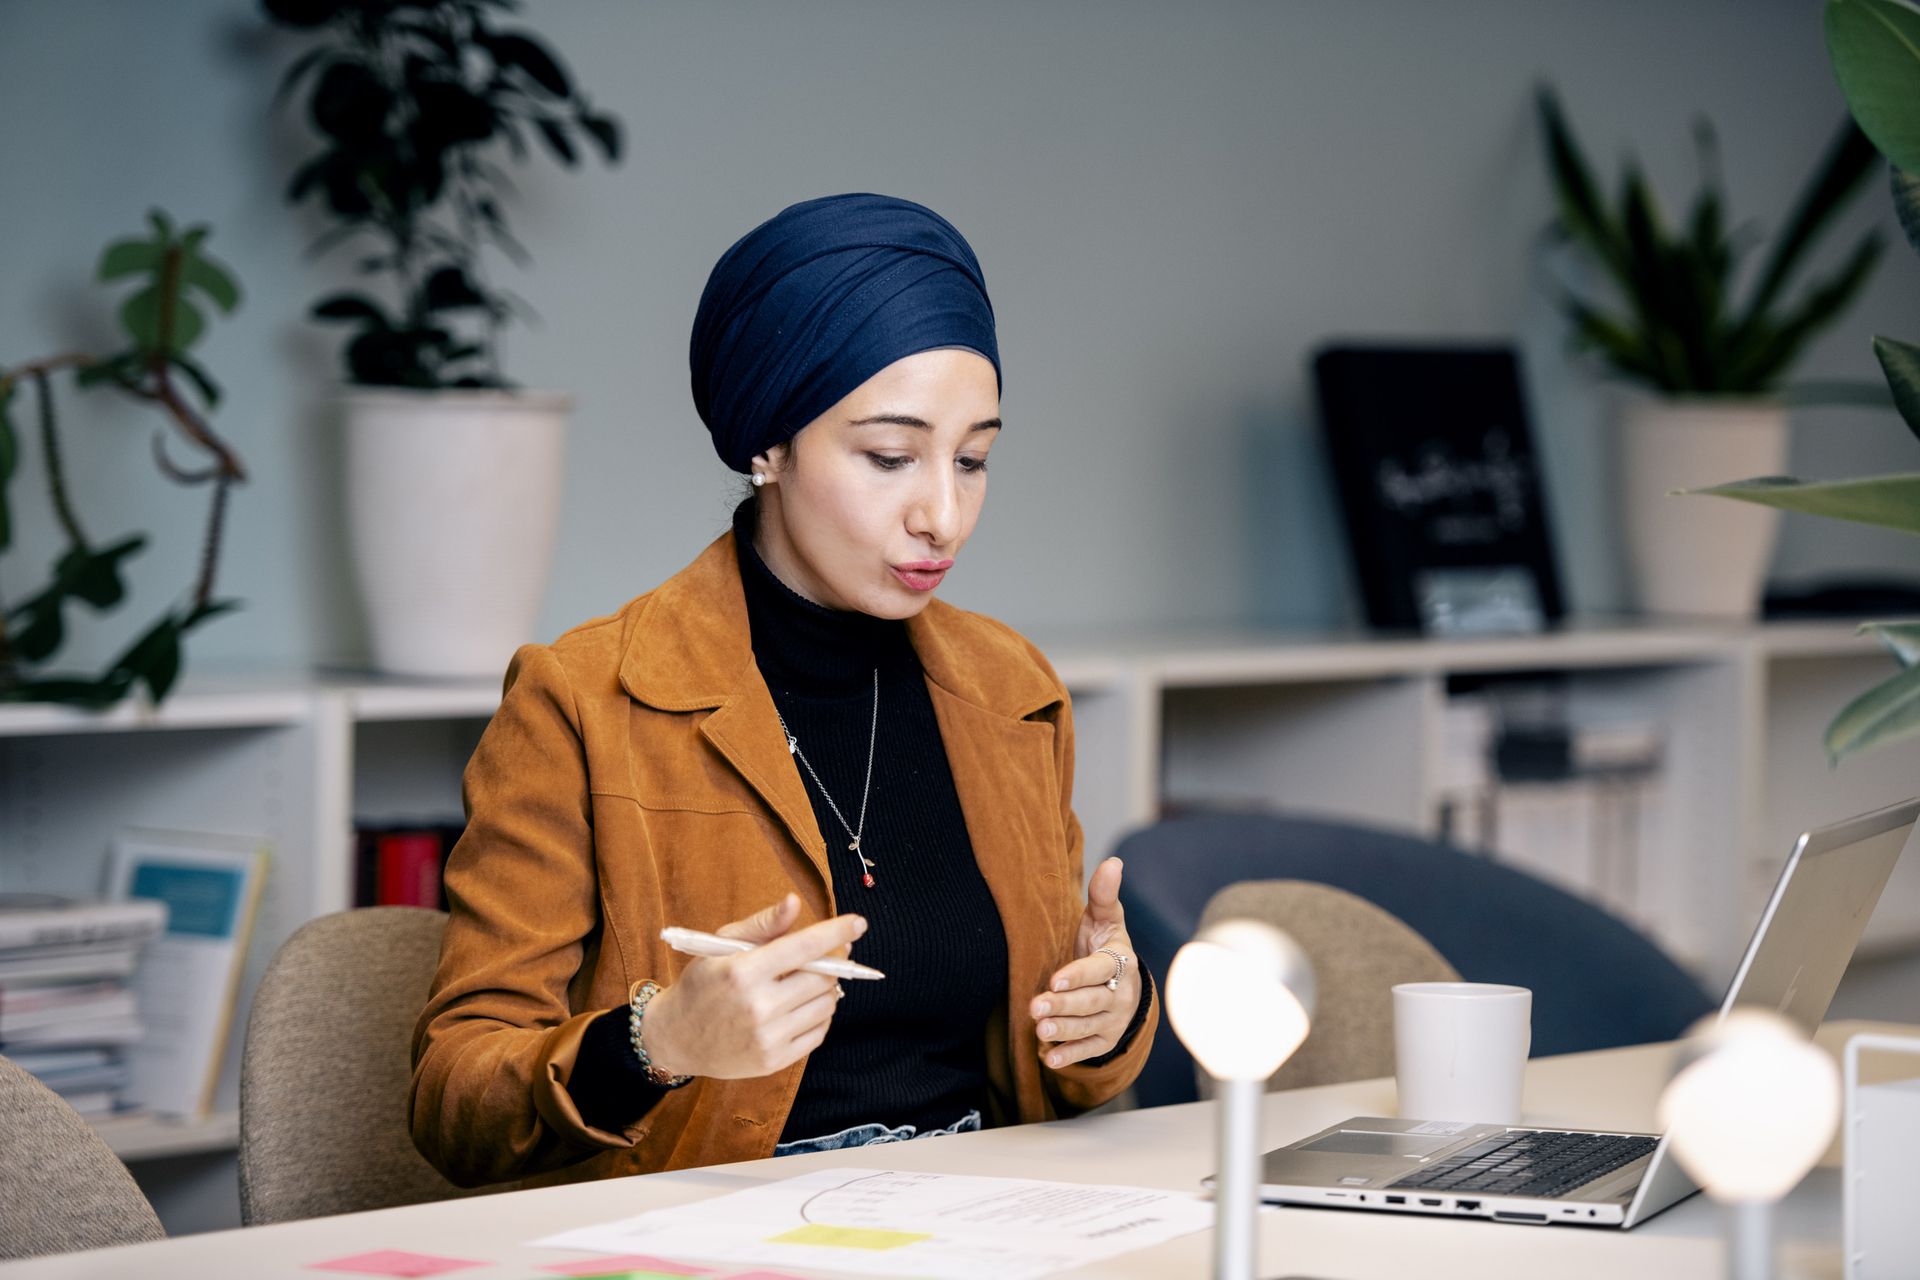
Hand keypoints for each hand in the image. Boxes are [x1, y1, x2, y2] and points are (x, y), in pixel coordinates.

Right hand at [639, 893, 861, 1079]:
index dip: (836, 932)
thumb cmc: (703, 983)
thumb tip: (794, 902)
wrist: (676, 1037)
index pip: (803, 947)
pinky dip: (819, 1015)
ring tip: (806, 982)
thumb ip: (763, 925)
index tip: (858, 923)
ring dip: (826, 990)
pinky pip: (819, 1033)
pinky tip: (801, 1006)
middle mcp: (757, 1007)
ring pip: (826, 1006)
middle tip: (824, 956)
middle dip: (831, 963)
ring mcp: (767, 1038)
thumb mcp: (722, 945)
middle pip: (822, 978)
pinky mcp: (773, 1061)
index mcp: (743, 971)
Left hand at [1029, 856, 1141, 1068]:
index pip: (1100, 970)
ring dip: (1063, 1031)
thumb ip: (1104, 895)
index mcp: (1119, 962)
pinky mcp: (1106, 1040)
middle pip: (1090, 1002)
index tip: (1055, 979)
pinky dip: (1070, 1056)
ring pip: (1087, 1028)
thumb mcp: (1105, 921)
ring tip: (1040, 1030)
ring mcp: (1114, 1020)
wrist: (1124, 985)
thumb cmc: (1104, 946)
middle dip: (1063, 1006)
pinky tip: (1049, 1059)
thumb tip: (1113, 862)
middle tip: (1035, 1007)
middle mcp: (1120, 994)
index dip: (1079, 975)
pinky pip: (1089, 1050)